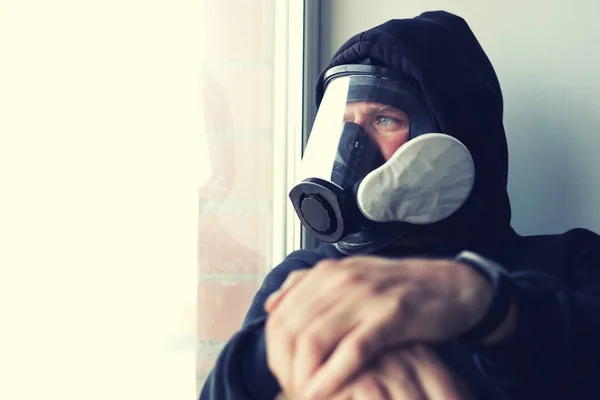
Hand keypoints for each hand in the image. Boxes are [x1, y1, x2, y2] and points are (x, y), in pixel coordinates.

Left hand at [264, 256, 491, 398]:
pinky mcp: (391, 315)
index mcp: (327, 273)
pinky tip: (321, 393)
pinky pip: (353, 349)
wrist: (450, 286)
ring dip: (303, 374)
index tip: (280, 373)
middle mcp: (341, 279)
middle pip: (292, 329)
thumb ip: (308, 288)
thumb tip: (271, 305)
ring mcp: (366, 295)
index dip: (273, 349)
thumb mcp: (349, 278)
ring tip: (303, 394)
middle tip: (289, 389)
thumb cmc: (395, 289)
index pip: (281, 314)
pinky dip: (333, 375)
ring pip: (315, 339)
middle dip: (285, 366)